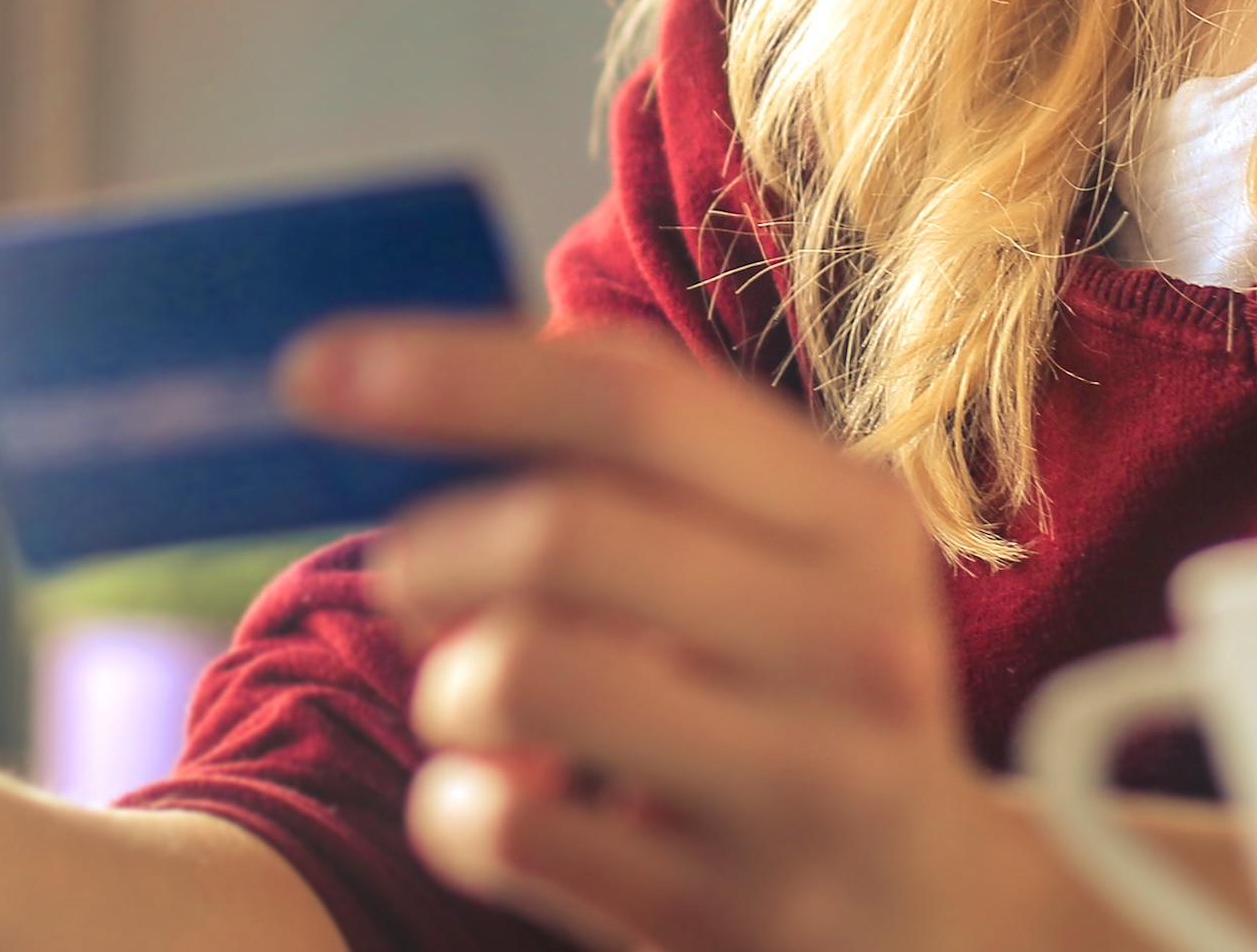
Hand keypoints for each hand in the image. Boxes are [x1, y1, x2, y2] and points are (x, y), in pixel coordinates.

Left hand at [285, 318, 1095, 951]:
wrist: (940, 920)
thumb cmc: (805, 700)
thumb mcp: (785, 560)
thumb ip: (655, 462)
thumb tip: (461, 361)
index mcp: (853, 518)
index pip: (636, 397)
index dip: (459, 371)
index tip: (315, 369)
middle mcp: (850, 641)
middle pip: (567, 529)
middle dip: (435, 549)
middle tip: (404, 585)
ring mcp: (802, 788)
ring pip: (524, 673)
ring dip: (446, 689)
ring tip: (475, 709)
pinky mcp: (730, 916)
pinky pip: (506, 829)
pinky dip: (453, 812)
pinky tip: (500, 809)